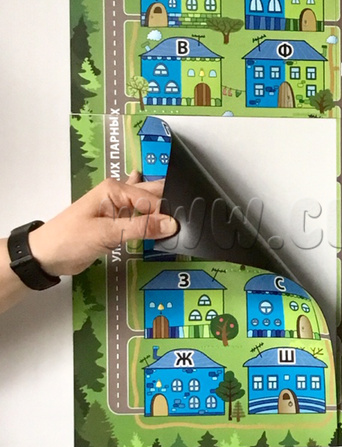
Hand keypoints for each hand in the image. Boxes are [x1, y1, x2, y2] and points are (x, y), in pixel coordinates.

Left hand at [27, 173, 177, 276]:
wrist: (46, 256)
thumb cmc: (70, 240)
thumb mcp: (107, 233)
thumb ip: (141, 228)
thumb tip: (172, 224)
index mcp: (115, 190)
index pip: (152, 199)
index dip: (168, 213)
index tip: (183, 228)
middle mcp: (118, 195)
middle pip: (153, 196)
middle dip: (170, 206)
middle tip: (191, 219)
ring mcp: (118, 209)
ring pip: (149, 206)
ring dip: (162, 213)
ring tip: (184, 219)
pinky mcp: (118, 223)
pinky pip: (141, 218)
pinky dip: (152, 219)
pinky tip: (163, 217)